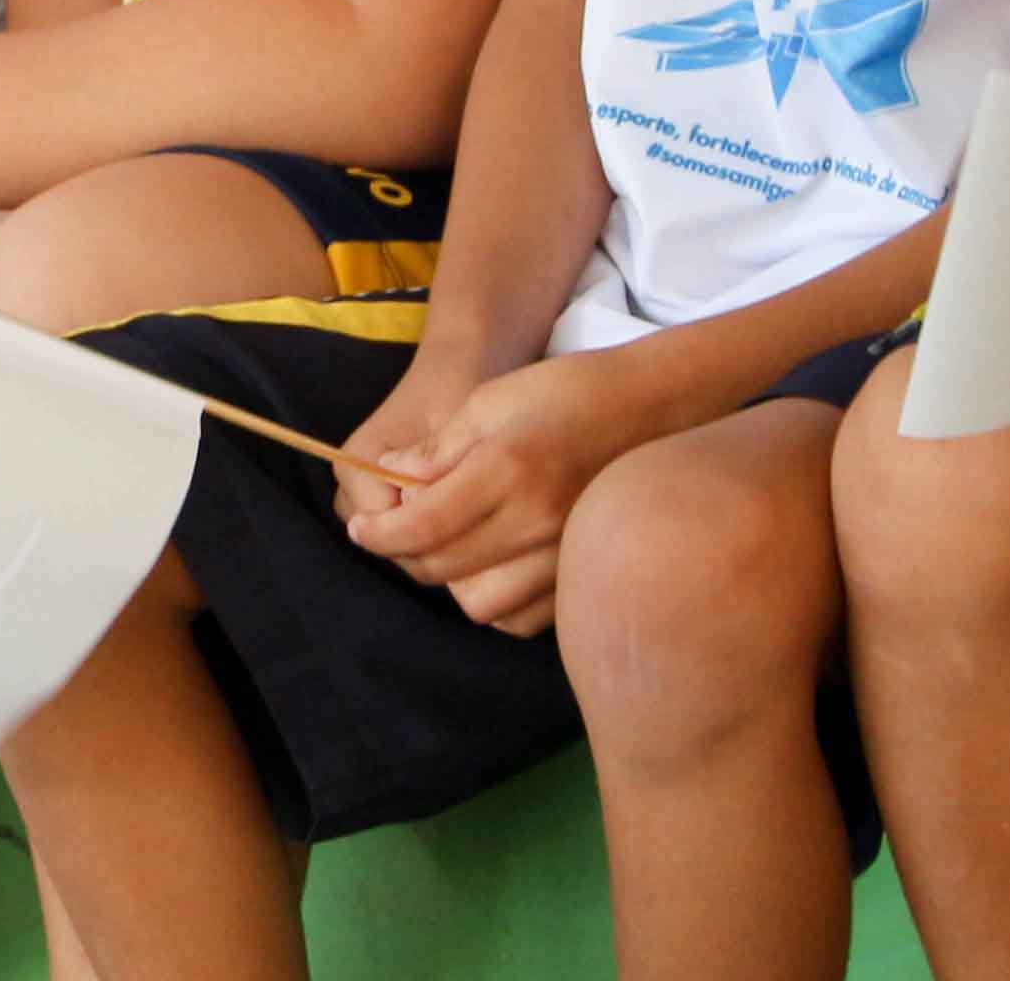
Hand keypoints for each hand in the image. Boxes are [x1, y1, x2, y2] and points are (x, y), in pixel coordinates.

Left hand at [343, 350, 656, 633]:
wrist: (648, 406)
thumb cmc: (560, 392)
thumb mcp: (485, 402)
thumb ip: (435, 452)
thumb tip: (391, 482)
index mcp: (505, 471)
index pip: (422, 526)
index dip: (379, 534)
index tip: (361, 531)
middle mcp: (536, 520)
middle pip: (445, 569)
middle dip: (404, 556)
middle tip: (393, 534)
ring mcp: (566, 553)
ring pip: (483, 605)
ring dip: (450, 582)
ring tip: (444, 546)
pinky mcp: (585, 571)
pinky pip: (526, 617)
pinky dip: (496, 599)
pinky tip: (487, 565)